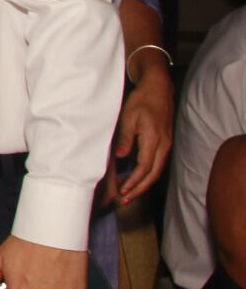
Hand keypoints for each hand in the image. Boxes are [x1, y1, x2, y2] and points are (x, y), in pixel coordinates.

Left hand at [113, 67, 174, 203]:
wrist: (158, 88)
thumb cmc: (142, 100)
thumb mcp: (129, 117)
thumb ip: (126, 138)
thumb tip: (122, 157)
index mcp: (153, 139)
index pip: (144, 167)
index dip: (134, 181)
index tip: (123, 191)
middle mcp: (163, 144)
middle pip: (153, 174)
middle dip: (139, 189)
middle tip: (125, 200)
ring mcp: (166, 144)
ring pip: (157, 170)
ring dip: (144, 184)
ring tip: (129, 193)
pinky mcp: (165, 142)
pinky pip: (158, 163)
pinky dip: (148, 174)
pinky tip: (137, 178)